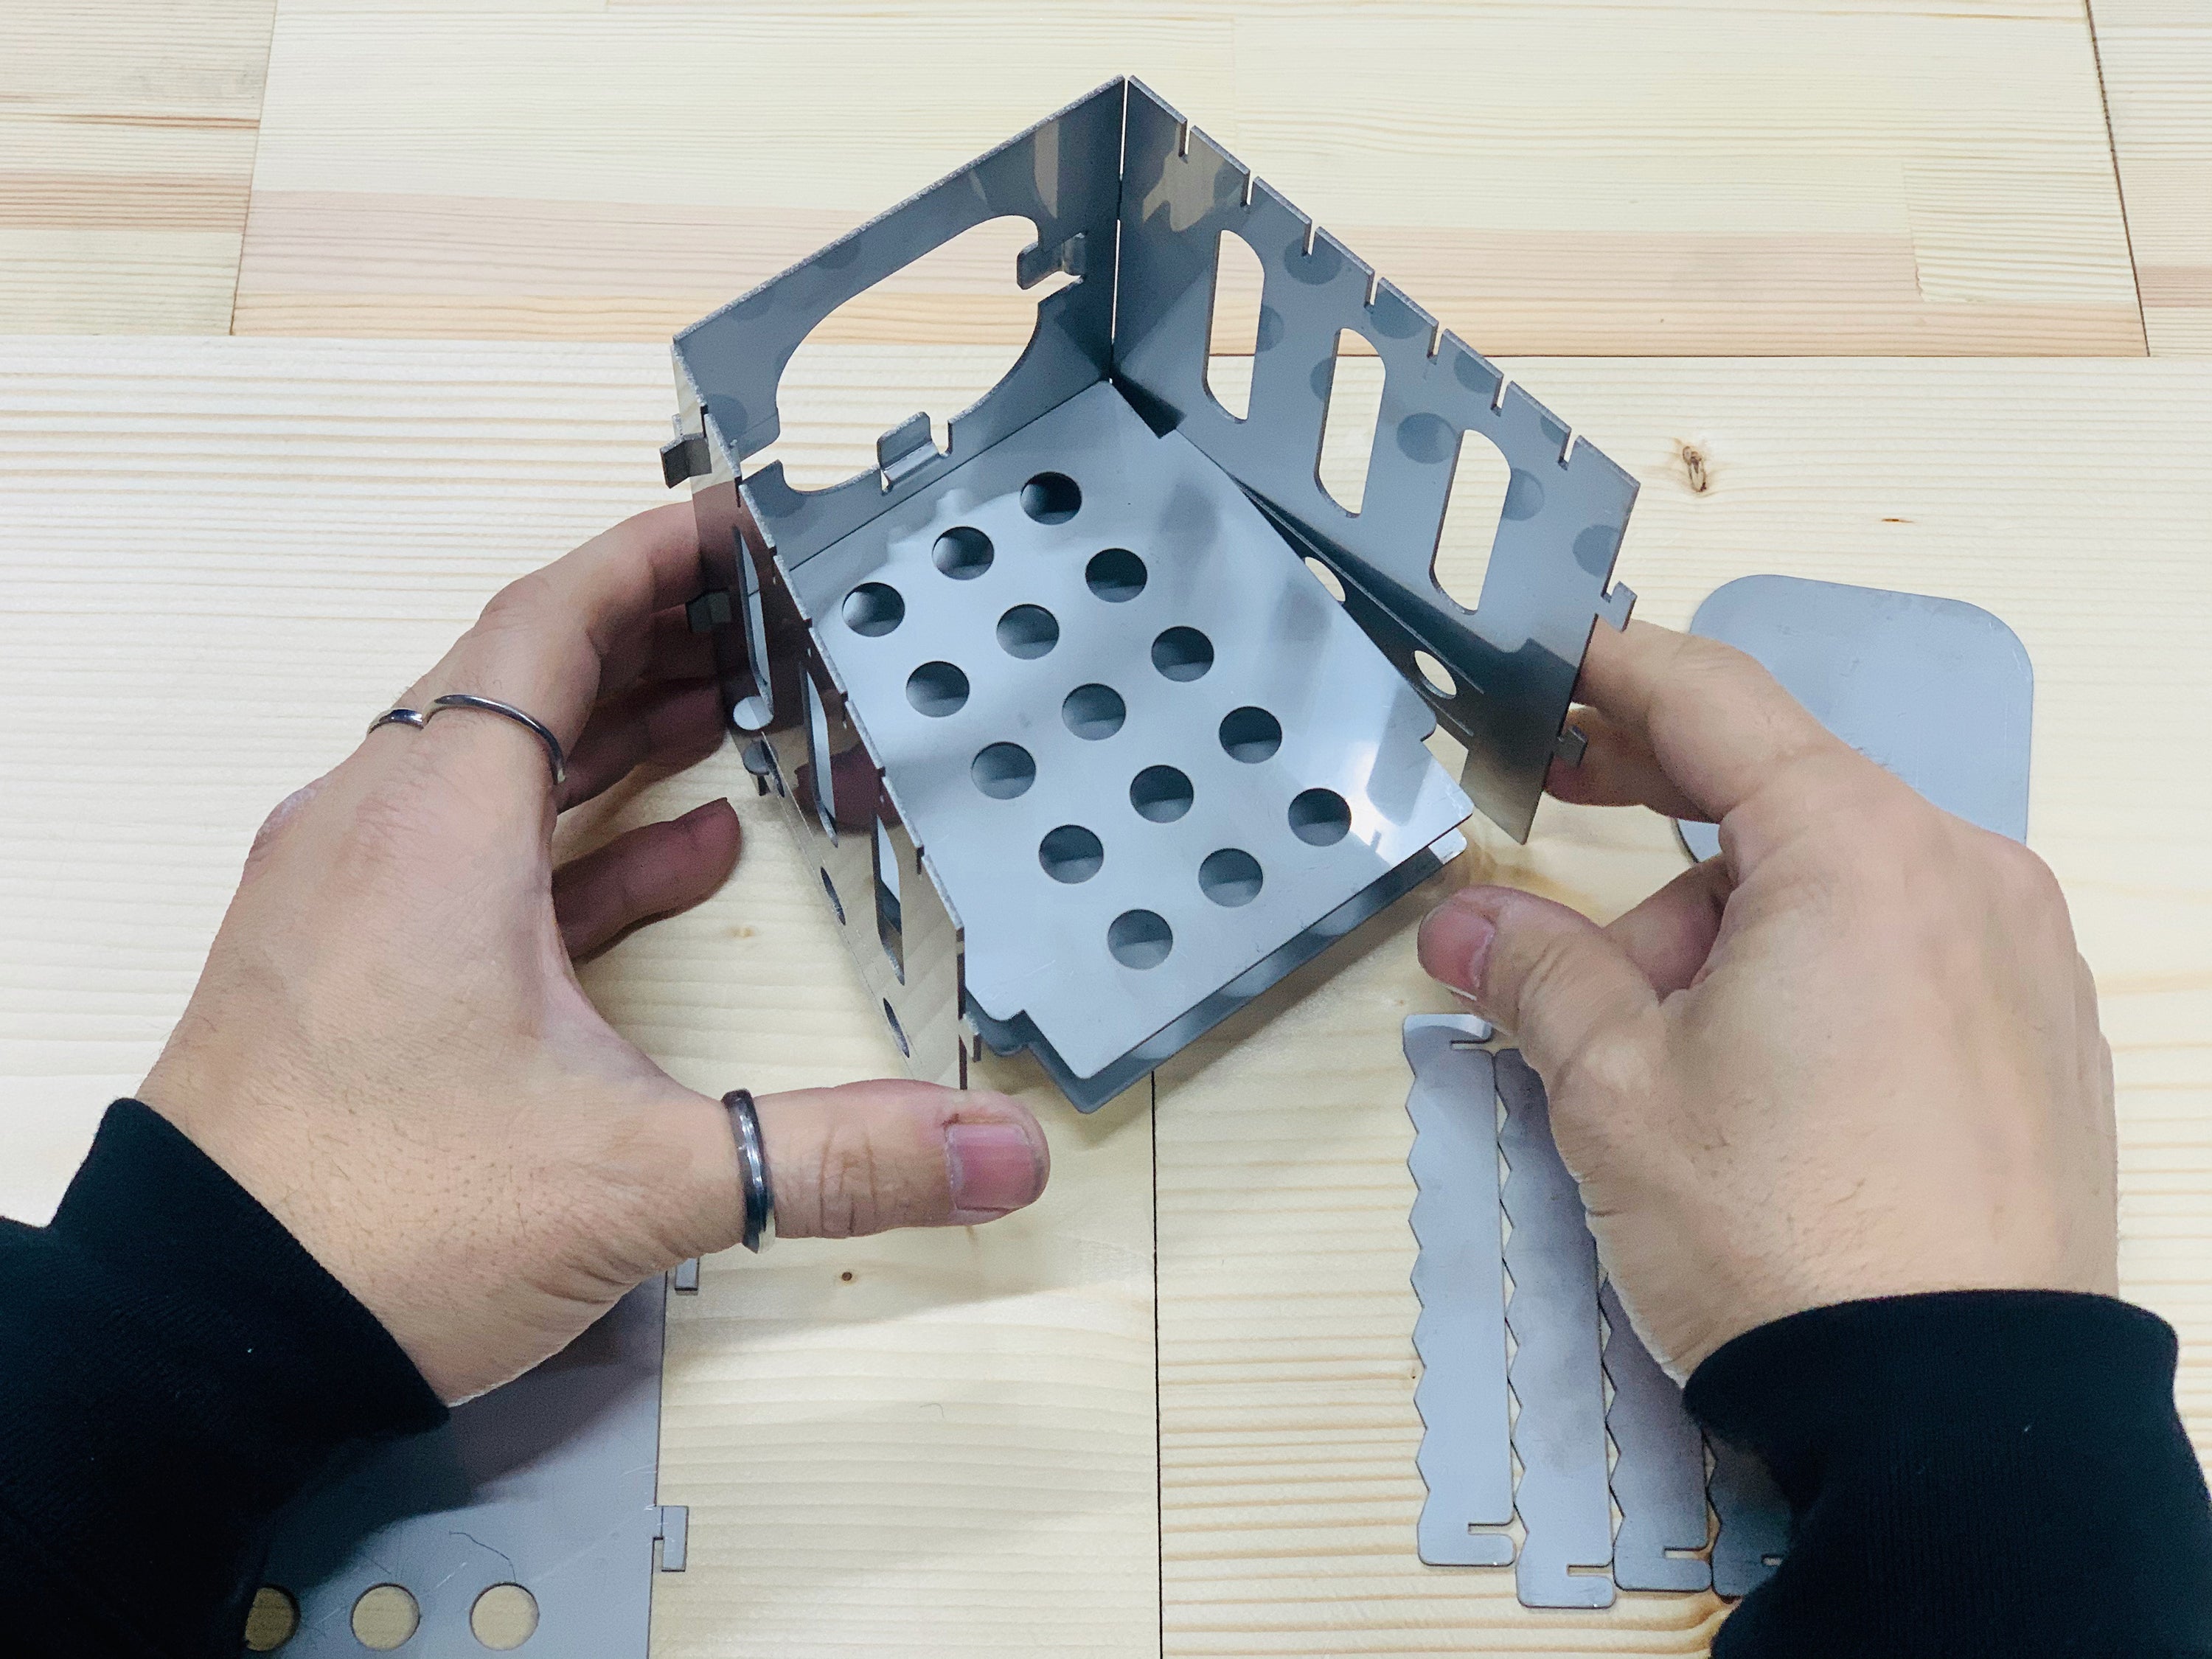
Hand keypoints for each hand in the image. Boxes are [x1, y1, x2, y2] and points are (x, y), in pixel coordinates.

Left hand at [140, 507, 1049, 1402]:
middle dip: (650, 633)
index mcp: (436, 826)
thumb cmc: (375, 1224)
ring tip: (732, 709)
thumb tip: (998, 1151)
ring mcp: (347, 896)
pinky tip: (677, 855)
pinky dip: (576, 838)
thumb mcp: (635, 1178)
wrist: (199, 1336)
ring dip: (612, 729)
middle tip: (760, 613)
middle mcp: (375, 831)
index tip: (733, 521)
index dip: (649, 555)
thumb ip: (834, 1153)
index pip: (548, 621)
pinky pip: (472, 856)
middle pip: (519, 675)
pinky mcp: (343, 963)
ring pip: (492, 762)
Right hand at [1419, 621, 2115, 1376]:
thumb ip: (1534, 972)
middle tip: (1555, 801)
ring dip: (1727, 921)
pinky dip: (1813, 966)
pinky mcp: (2042, 1041)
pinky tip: (1753, 1062)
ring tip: (1646, 1036)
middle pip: (1782, 788)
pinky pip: (1906, 951)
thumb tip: (1463, 924)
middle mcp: (1963, 875)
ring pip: (1840, 882)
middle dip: (1657, 803)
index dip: (1613, 670)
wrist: (1955, 1419)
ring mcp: (2021, 960)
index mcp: (1858, 852)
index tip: (1547, 659)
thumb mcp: (1616, 1089)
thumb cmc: (1782, 1235)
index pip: (1715, 701)